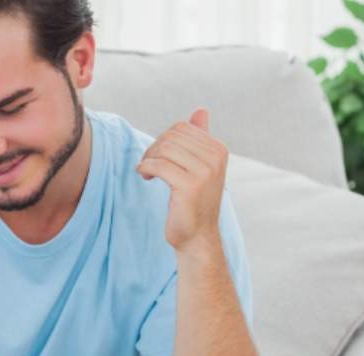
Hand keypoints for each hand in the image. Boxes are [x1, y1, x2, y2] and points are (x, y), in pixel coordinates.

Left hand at [135, 107, 228, 253]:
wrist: (198, 237)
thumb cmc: (195, 202)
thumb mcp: (200, 167)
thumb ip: (199, 139)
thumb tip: (200, 110)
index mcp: (218, 150)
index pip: (182, 128)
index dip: (163, 139)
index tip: (156, 157)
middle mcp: (215, 158)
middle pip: (172, 136)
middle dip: (154, 148)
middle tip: (147, 165)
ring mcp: (204, 172)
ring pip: (164, 148)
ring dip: (148, 158)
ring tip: (146, 172)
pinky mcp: (189, 186)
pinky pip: (159, 165)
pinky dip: (146, 169)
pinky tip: (144, 177)